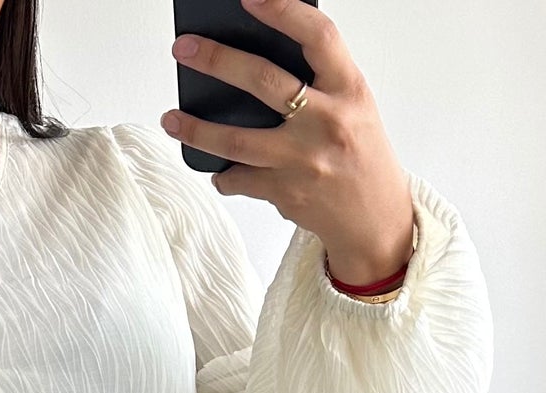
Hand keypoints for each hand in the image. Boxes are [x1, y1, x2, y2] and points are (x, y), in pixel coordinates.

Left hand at [164, 0, 415, 286]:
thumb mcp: (353, 104)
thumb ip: (319, 79)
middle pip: (264, 81)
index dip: (283, 11)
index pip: (318, 36)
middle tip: (184, 48)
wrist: (375, 218)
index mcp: (350, 89)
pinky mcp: (286, 193)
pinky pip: (240, 179)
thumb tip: (259, 52)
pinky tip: (219, 168)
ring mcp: (303, 161)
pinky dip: (225, 175)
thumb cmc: (360, 153)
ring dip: (196, 129)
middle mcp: (327, 122)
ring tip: (171, 118)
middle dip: (217, 60)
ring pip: (237, 140)